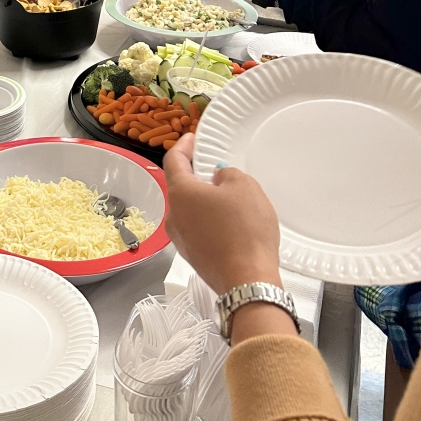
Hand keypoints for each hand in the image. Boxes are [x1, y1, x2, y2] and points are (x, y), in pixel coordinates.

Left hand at [162, 134, 281, 294]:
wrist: (247, 281)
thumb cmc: (244, 229)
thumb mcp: (244, 186)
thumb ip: (227, 174)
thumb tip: (217, 179)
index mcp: (180, 193)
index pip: (173, 160)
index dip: (183, 146)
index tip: (192, 138)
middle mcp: (174, 216)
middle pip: (180, 187)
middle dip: (195, 175)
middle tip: (212, 166)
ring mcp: (181, 240)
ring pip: (190, 210)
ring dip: (204, 199)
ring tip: (227, 195)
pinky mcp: (194, 257)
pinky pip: (198, 229)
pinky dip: (209, 219)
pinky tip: (229, 222)